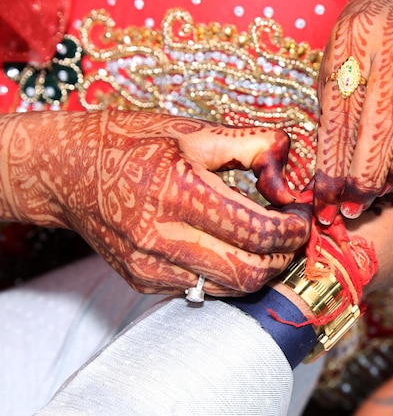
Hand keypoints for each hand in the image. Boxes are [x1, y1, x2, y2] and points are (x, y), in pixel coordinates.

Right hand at [0, 111, 311, 295]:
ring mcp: (149, 265)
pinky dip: (229, 274)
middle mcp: (160, 237)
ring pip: (229, 288)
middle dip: (283, 258)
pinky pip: (203, 289)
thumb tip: (288, 161)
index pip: (256, 232)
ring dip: (260, 269)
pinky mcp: (143, 280)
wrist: (64, 172)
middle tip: (291, 234)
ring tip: (266, 240)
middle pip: (249, 273)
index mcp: (177, 192)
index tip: (302, 217)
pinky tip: (231, 247)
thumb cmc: (127, 143)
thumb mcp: (190, 129)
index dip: (292, 230)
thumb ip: (248, 145)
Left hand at [314, 0, 392, 224]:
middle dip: (365, 174)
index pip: (342, 112)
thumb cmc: (365, 45)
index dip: (332, 162)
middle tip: (352, 205)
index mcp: (355, 41)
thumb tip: (328, 175)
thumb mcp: (336, 64)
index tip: (325, 198)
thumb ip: (333, 111)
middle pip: (383, 122)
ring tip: (381, 189)